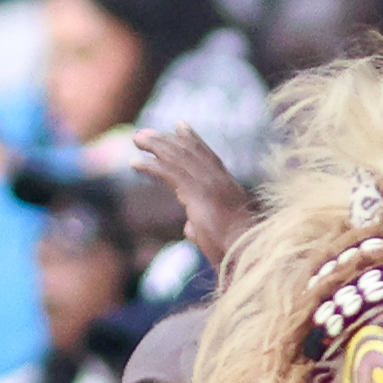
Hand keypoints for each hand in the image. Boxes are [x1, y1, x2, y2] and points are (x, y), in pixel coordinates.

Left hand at [135, 125, 254, 267]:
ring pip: (179, 158)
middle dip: (167, 140)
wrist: (247, 256)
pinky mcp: (198, 193)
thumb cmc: (234, 252)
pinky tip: (135, 163)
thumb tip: (189, 228)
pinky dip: (151, 166)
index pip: (208, 157)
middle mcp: (220, 181)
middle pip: (191, 152)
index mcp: (228, 188)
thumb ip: (201, 226)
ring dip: (156, 146)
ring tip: (137, 139)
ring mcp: (210, 185)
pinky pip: (171, 173)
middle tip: (146, 133)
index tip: (180, 126)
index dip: (193, 141)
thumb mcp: (216, 235)